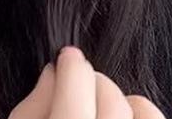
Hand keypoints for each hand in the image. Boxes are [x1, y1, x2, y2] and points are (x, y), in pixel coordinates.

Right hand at [8, 46, 166, 118]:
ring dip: (119, 96)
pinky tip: (122, 112)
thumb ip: (30, 108)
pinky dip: (141, 110)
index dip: (70, 69)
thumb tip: (51, 74)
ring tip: (97, 99)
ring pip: (139, 111)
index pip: (76, 97)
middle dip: (92, 81)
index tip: (65, 58)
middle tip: (74, 79)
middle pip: (110, 102)